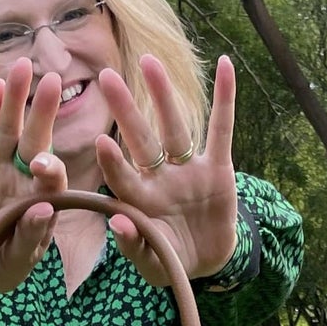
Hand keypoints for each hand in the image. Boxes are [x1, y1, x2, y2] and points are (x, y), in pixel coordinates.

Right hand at [0, 61, 69, 294]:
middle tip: (54, 82)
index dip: (49, 168)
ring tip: (21, 68)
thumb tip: (43, 211)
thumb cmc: (2, 263)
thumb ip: (30, 237)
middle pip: (35, 141)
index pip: (52, 179)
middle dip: (43, 112)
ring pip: (9, 129)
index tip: (42, 165)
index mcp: (42, 200)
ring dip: (15, 99)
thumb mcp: (17, 261)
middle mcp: (23, 178)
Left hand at [95, 53, 239, 290]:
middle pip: (141, 140)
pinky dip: (225, 99)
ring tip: (149, 62)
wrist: (208, 262)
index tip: (100, 142)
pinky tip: (227, 65)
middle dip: (125, 111)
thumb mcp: (153, 264)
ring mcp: (188, 170)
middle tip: (106, 77)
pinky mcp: (218, 167)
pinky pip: (221, 129)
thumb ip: (134, 246)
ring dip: (163, 94)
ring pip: (174, 127)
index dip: (113, 162)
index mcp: (140, 201)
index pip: (122, 178)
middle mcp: (160, 178)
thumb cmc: (172, 261)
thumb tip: (117, 224)